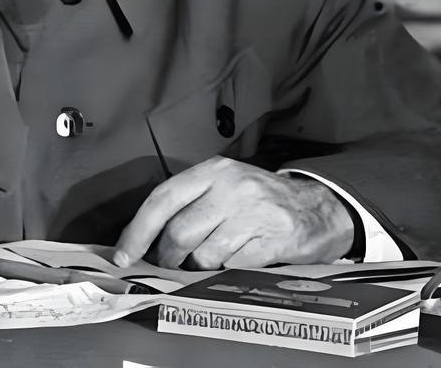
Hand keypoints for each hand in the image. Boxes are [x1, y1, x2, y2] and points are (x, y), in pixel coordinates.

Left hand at [113, 157, 354, 269]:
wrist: (316, 208)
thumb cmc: (258, 200)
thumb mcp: (224, 185)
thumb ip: (188, 203)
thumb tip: (143, 239)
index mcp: (214, 170)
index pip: (163, 199)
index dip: (138, 230)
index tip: (124, 255)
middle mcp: (232, 187)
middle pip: (180, 232)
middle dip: (167, 257)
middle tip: (168, 265)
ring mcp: (254, 213)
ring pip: (204, 255)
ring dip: (199, 266)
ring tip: (210, 258)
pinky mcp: (273, 239)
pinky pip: (232, 266)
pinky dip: (227, 270)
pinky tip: (238, 258)